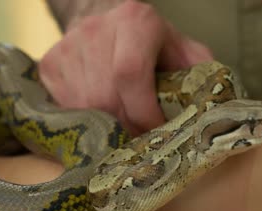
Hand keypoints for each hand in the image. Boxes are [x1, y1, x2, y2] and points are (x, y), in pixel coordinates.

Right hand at [39, 0, 212, 135]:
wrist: (112, 25)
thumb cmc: (155, 44)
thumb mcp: (185, 52)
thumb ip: (202, 75)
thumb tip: (211, 113)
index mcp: (136, 22)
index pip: (130, 72)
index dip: (144, 110)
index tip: (158, 129)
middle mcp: (96, 30)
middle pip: (104, 96)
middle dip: (127, 125)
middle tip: (144, 136)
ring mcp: (68, 47)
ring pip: (83, 106)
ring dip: (109, 126)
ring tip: (127, 126)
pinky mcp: (50, 64)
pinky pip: (66, 106)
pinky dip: (88, 120)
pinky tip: (105, 116)